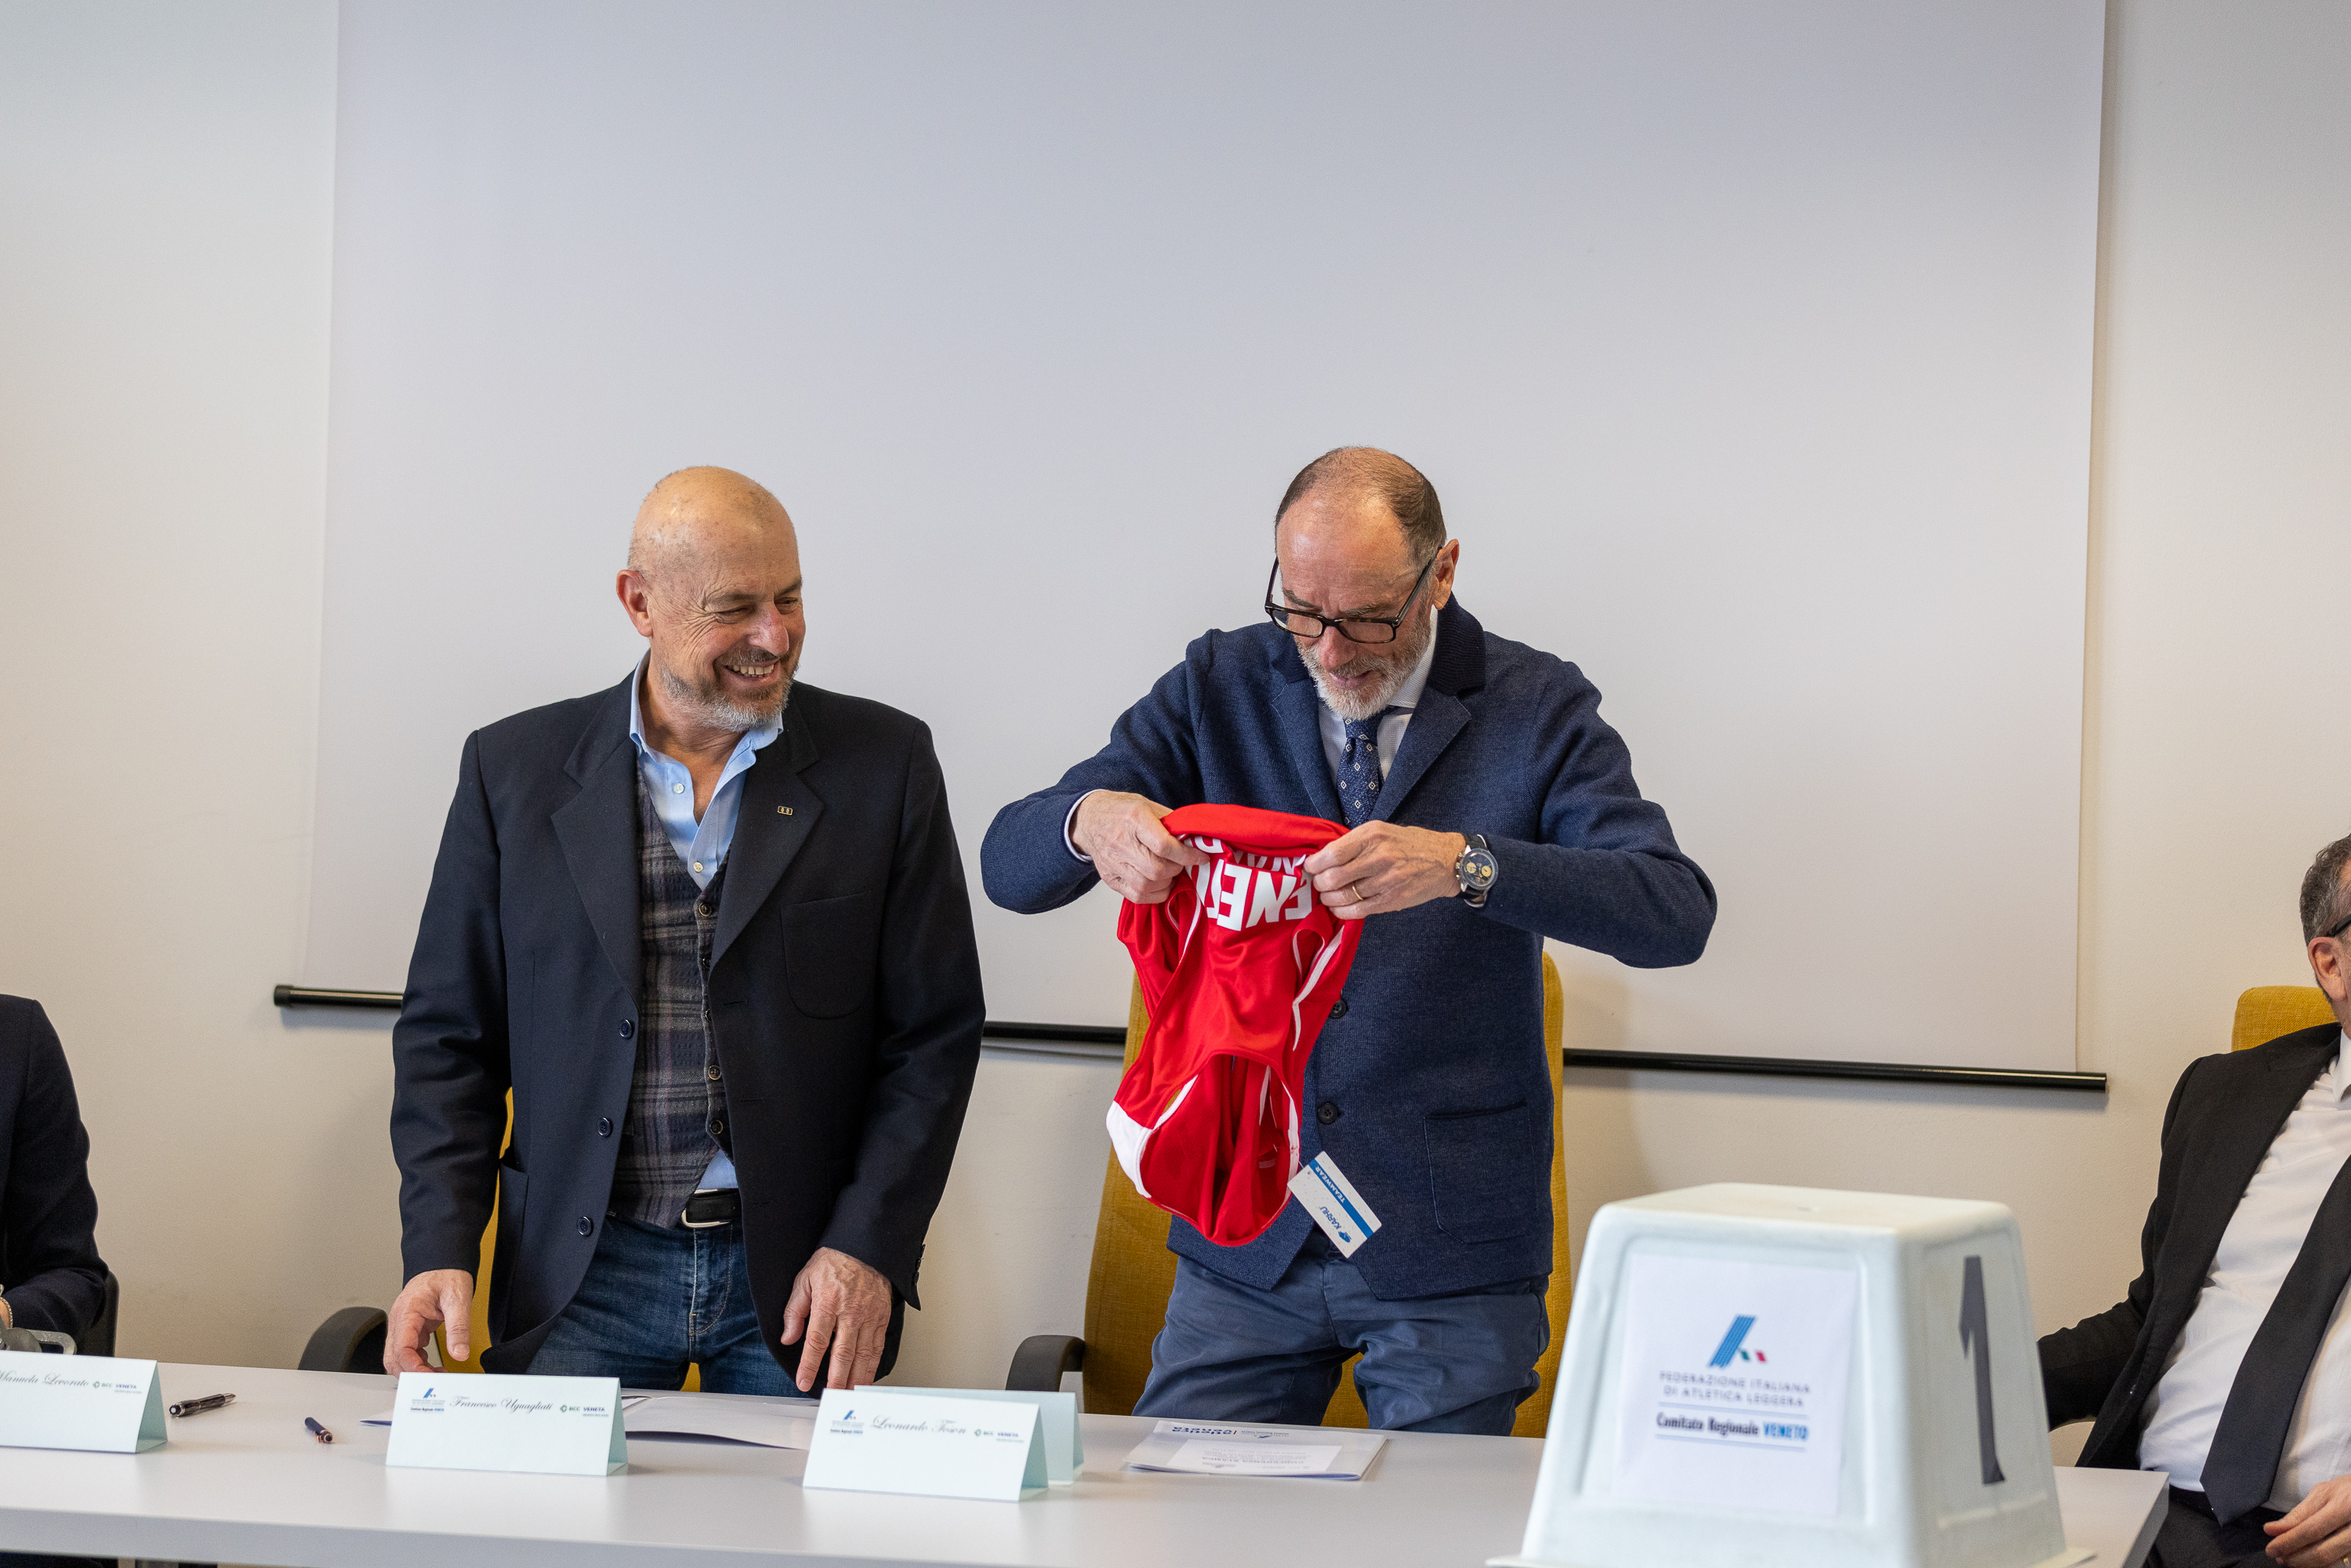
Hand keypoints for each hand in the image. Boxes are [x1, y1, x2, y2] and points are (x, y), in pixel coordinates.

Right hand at [385, 1269, 473, 1373]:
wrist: (444, 1260)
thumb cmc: (447, 1273)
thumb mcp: (458, 1298)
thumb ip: (458, 1327)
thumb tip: (459, 1353)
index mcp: (407, 1312)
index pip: (401, 1349)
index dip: (412, 1367)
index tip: (429, 1378)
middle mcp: (400, 1321)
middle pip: (393, 1358)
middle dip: (410, 1374)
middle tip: (433, 1383)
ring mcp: (404, 1325)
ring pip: (398, 1357)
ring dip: (414, 1370)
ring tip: (437, 1376)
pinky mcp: (412, 1328)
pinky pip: (409, 1351)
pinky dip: (419, 1362)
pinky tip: (434, 1366)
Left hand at [782, 1247, 892, 1390]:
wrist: (864, 1246)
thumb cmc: (833, 1262)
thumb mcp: (805, 1280)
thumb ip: (795, 1311)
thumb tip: (789, 1338)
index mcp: (827, 1302)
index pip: (817, 1341)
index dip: (809, 1365)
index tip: (803, 1382)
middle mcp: (850, 1312)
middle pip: (842, 1353)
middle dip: (836, 1379)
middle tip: (830, 1397)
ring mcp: (869, 1316)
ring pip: (862, 1354)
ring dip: (855, 1378)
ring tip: (848, 1395)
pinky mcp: (882, 1318)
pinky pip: (877, 1347)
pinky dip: (872, 1366)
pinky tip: (866, 1378)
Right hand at [1072, 791, 1207, 903]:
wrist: (1090, 819)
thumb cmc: (1122, 811)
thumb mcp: (1149, 806)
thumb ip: (1172, 823)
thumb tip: (1197, 840)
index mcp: (1134, 819)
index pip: (1164, 845)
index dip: (1187, 855)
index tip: (1200, 857)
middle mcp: (1120, 842)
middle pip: (1156, 869)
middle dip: (1177, 869)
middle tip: (1181, 863)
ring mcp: (1112, 863)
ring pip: (1147, 885)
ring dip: (1167, 882)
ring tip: (1171, 872)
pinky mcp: (1109, 879)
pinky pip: (1137, 896)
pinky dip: (1155, 894)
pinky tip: (1160, 884)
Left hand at [1306, 823, 1469, 919]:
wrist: (1445, 860)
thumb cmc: (1410, 843)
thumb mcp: (1382, 830)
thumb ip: (1355, 842)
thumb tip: (1323, 856)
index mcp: (1373, 835)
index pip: (1333, 853)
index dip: (1315, 864)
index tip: (1310, 867)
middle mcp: (1380, 857)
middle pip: (1334, 877)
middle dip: (1319, 883)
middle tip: (1318, 884)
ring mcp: (1387, 880)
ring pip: (1344, 896)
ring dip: (1329, 898)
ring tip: (1327, 896)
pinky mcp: (1393, 899)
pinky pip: (1359, 910)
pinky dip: (1342, 911)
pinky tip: (1338, 908)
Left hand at [2266, 1474, 2350, 1564]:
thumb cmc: (2348, 1491)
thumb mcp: (2324, 1493)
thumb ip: (2301, 1512)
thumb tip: (2275, 1529)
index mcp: (2343, 1506)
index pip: (2310, 1529)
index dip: (2288, 1541)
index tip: (2271, 1547)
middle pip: (2322, 1549)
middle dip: (2296, 1556)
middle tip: (2278, 1556)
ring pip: (2332, 1559)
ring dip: (2307, 1563)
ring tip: (2289, 1559)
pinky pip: (2341, 1562)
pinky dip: (2323, 1564)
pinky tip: (2309, 1560)